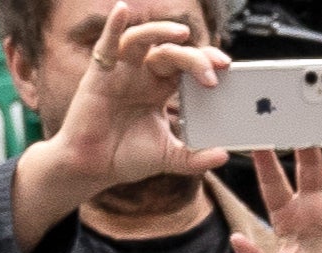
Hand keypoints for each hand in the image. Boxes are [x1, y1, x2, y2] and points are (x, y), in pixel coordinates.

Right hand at [21, 10, 224, 229]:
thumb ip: (196, 157)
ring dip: (162, 33)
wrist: (94, 167)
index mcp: (160, 89)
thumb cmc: (127, 157)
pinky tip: (122, 10)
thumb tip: (224, 156)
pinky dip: (114, 25)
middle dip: (194, 57)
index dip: (204, 62)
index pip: (186, 66)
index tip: (227, 66)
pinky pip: (107, 43)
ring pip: (142, 40)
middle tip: (216, 67)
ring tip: (183, 34)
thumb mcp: (169, 157)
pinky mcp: (100, 73)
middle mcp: (142, 75)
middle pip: (170, 53)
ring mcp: (121, 71)